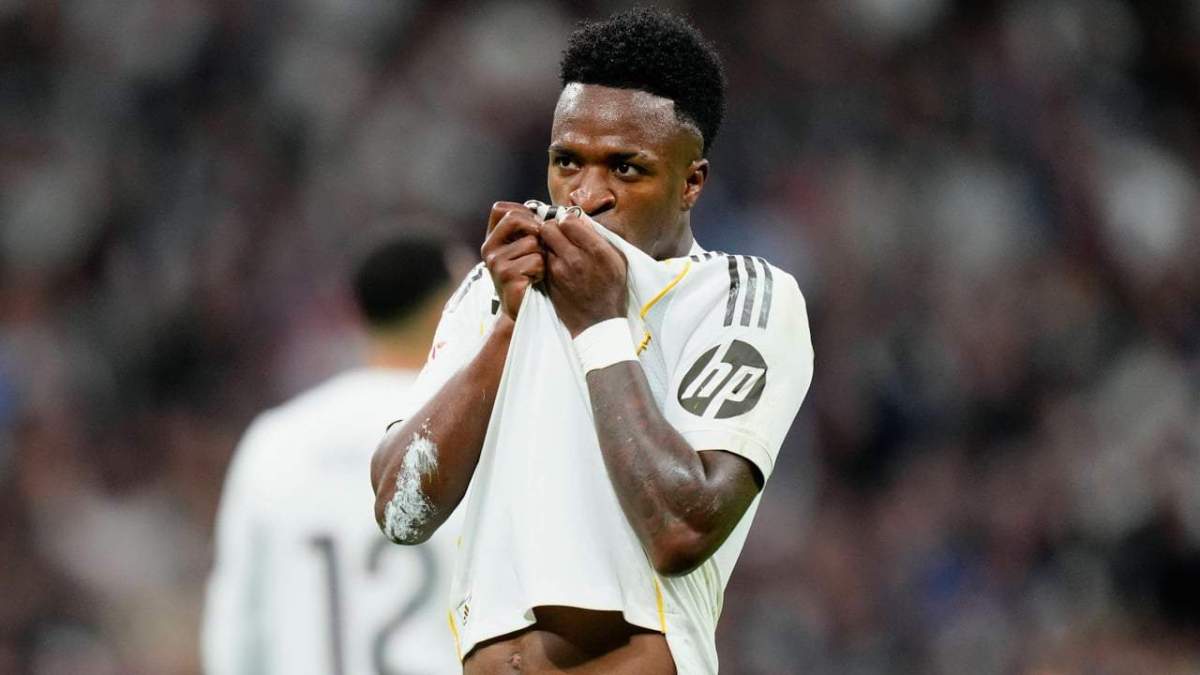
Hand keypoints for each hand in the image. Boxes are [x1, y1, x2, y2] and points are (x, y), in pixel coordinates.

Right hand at [481, 202, 543, 319]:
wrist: (524, 310)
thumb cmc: (530, 276)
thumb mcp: (526, 248)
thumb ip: (528, 229)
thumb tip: (548, 212)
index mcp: (492, 239)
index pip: (500, 208)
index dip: (522, 212)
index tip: (535, 226)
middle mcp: (489, 248)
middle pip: (515, 219)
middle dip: (535, 230)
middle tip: (541, 248)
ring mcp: (496, 263)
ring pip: (532, 242)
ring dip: (542, 255)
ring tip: (536, 270)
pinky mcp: (506, 277)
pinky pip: (536, 261)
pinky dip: (542, 270)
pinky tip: (535, 280)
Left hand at [539, 210, 627, 336]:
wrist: (599, 324)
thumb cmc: (612, 290)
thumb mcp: (617, 261)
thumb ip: (600, 238)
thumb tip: (582, 219)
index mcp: (596, 251)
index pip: (568, 220)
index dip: (567, 220)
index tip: (570, 225)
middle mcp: (576, 258)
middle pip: (549, 228)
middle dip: (552, 228)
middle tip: (559, 234)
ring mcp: (559, 271)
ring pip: (542, 244)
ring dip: (548, 244)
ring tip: (558, 250)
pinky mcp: (549, 282)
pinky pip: (542, 261)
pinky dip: (546, 259)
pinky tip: (557, 265)